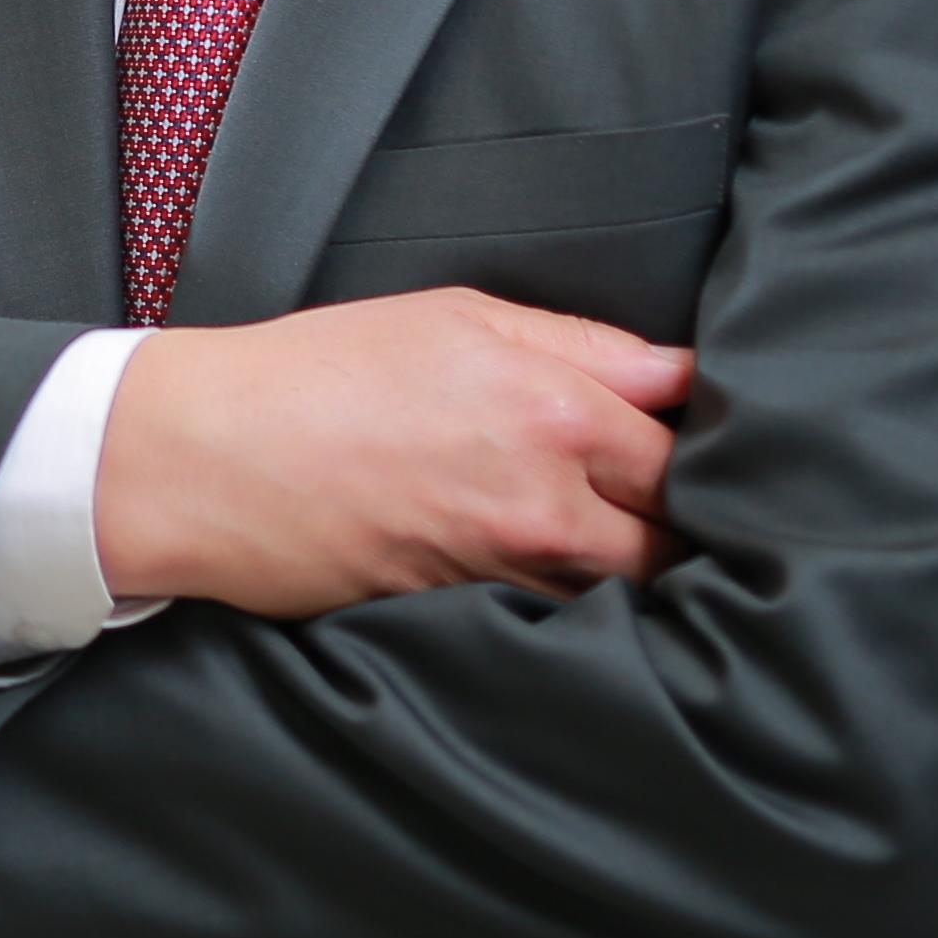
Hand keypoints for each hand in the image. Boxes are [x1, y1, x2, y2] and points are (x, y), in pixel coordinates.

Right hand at [95, 289, 694, 616]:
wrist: (210, 460)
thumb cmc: (322, 372)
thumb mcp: (454, 317)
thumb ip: (575, 343)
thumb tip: (670, 371)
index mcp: (551, 403)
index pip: (688, 434)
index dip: (716, 435)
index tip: (727, 434)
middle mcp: (546, 494)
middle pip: (678, 528)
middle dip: (699, 516)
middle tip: (705, 501)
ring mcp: (509, 568)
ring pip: (628, 586)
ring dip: (646, 569)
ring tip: (652, 544)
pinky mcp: (471, 620)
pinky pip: (560, 619)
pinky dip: (584, 608)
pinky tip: (585, 592)